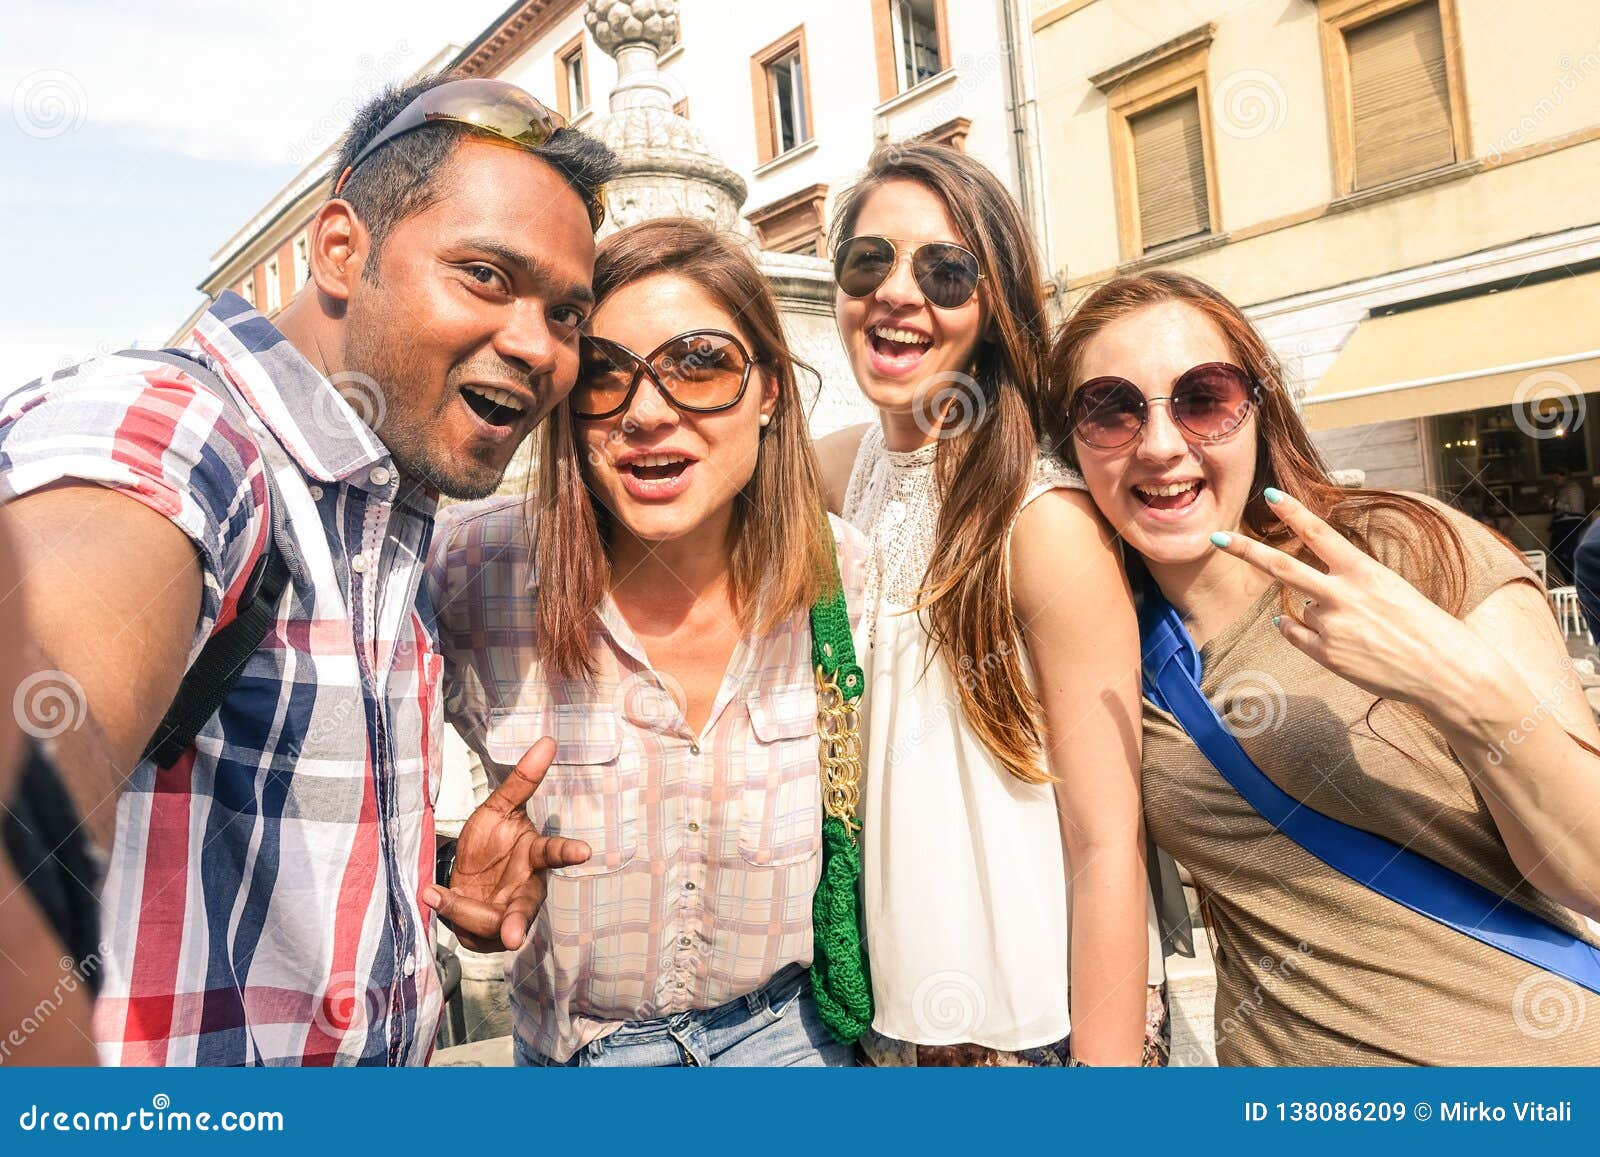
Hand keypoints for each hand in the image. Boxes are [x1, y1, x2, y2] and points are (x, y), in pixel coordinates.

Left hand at [421, 737, 590, 951]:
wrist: (464, 873)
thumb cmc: (490, 842)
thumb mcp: (498, 808)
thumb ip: (522, 780)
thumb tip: (548, 740)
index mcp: (533, 857)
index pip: (553, 853)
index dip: (567, 852)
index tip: (585, 851)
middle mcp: (525, 890)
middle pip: (525, 908)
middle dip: (518, 923)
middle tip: (512, 937)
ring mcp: (505, 916)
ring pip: (490, 924)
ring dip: (464, 911)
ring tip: (436, 894)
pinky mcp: (483, 934)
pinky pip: (467, 929)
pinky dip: (448, 909)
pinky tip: (433, 895)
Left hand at [1209, 488, 1494, 709]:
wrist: (1447, 671)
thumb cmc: (1425, 627)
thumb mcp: (1391, 591)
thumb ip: (1349, 586)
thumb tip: (1301, 600)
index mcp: (1366, 572)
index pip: (1322, 535)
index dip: (1294, 513)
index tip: (1271, 494)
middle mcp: (1344, 596)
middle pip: (1282, 568)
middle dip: (1246, 550)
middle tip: (1216, 536)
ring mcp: (1332, 627)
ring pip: (1303, 607)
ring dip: (1321, 611)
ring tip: (1360, 626)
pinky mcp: (1327, 655)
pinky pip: (1296, 633)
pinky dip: (1298, 627)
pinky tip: (1325, 633)